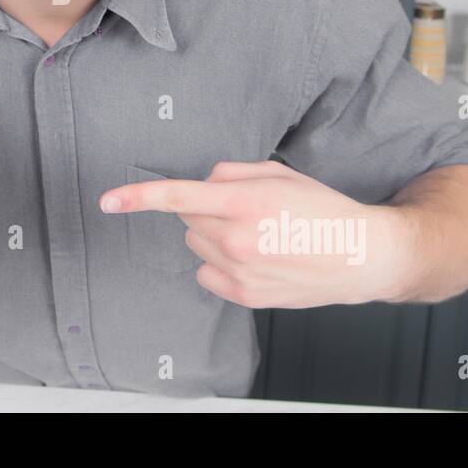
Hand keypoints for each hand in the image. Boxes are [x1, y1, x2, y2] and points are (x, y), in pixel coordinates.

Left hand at [99, 160, 410, 307]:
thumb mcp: (279, 173)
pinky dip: (220, 263)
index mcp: (244, 202)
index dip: (138, 197)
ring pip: (195, 244)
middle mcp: (236, 238)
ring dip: (213, 235)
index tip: (107, 201)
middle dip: (204, 208)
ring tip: (257, 234)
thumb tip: (203, 181)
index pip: (179, 196)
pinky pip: (207, 273)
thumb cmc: (322, 210)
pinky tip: (255, 257)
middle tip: (244, 209)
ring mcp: (239, 271)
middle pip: (187, 217)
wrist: (360, 255)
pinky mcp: (244, 295)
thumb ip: (232, 172)